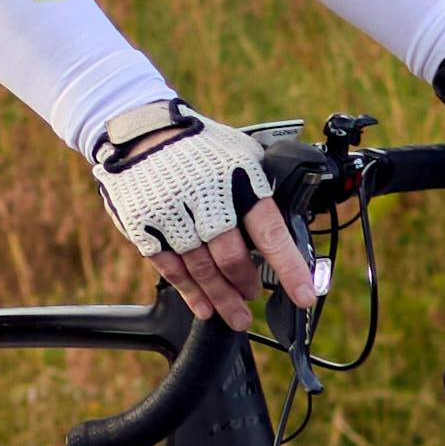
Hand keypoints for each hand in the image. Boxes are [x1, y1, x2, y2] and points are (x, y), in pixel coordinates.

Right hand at [81, 102, 315, 332]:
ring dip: (221, 297)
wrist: (141, 131)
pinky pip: (171, 268)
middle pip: (232, 258)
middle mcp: (205, 199)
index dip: (289, 267)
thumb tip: (288, 226)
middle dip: (247, 285)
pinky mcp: (145, 227)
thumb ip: (262, 188)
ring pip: (201, 269)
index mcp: (237, 179)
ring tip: (235, 314)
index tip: (303, 295)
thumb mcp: (240, 154)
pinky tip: (203, 307)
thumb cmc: (199, 147)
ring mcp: (172, 215)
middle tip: (253, 296)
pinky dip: (190, 292)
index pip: (269, 231)